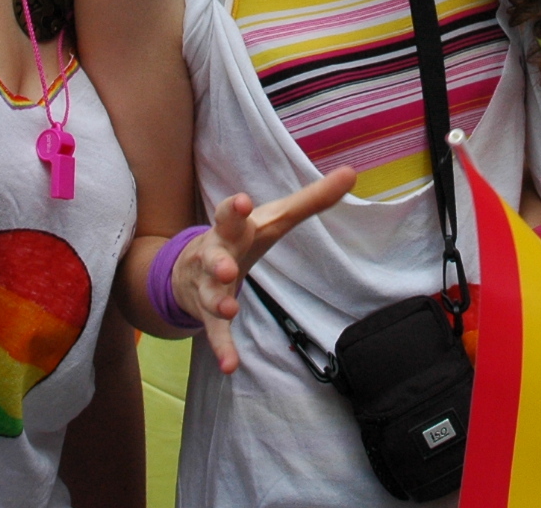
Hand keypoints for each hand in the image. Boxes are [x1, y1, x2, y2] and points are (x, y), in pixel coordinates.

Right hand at [170, 166, 355, 372]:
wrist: (188, 268)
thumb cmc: (242, 236)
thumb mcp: (273, 217)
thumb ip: (312, 199)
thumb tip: (352, 173)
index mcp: (232, 229)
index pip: (230, 214)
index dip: (235, 208)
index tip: (243, 202)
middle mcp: (215, 254)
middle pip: (213, 254)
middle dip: (218, 260)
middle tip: (226, 268)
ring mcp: (208, 285)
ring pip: (210, 294)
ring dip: (219, 302)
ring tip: (230, 310)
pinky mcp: (208, 313)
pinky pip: (214, 332)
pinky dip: (222, 348)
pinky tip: (230, 366)